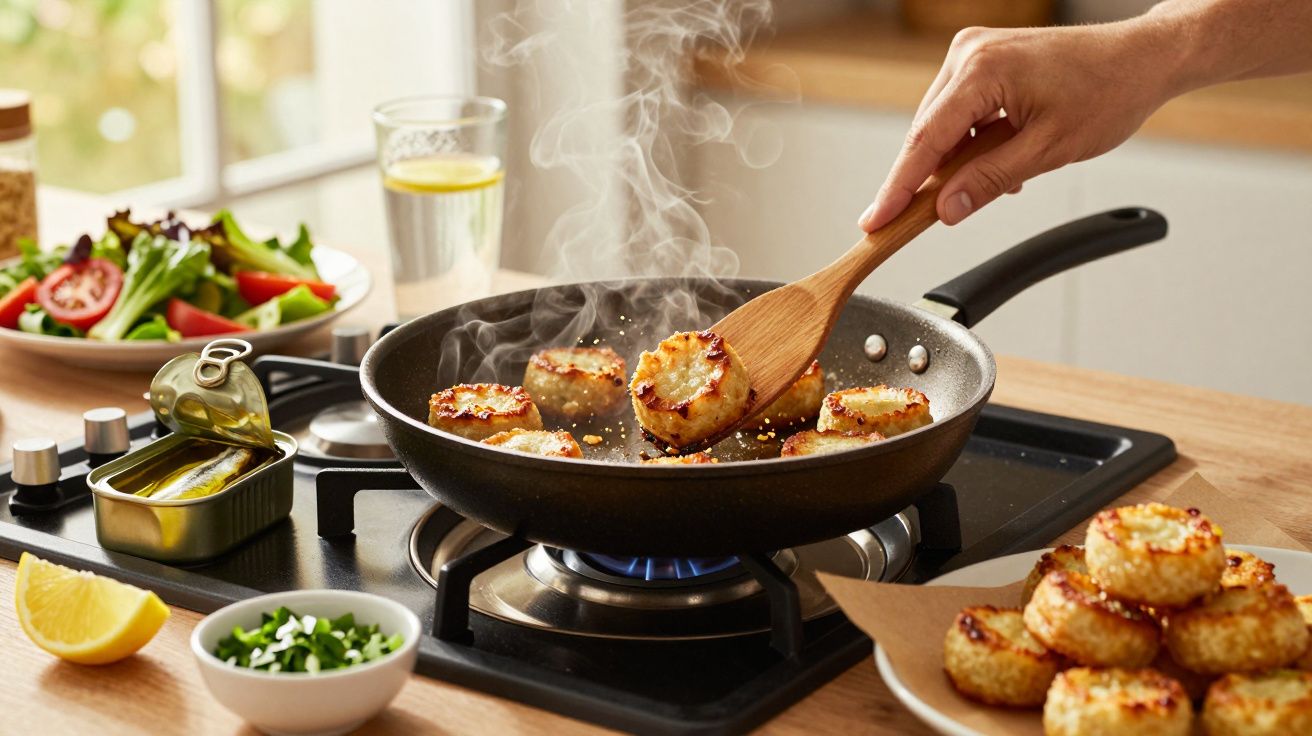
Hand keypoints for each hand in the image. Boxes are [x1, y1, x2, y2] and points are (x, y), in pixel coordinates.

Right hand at [858, 21, 1177, 231]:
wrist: (1143, 58)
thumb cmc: (1109, 91)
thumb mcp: (1048, 150)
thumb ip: (990, 181)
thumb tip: (947, 209)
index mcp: (981, 69)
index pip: (925, 140)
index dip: (897, 188)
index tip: (874, 221)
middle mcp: (969, 53)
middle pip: (928, 132)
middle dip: (929, 178)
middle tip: (923, 219)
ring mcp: (974, 52)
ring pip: (943, 125)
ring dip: (958, 159)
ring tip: (1001, 177)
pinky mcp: (983, 59)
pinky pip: (960, 111)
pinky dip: (971, 141)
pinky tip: (999, 156)